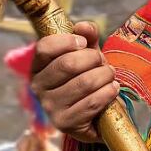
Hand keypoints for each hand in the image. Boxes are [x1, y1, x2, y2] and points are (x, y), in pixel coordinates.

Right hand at [31, 20, 116, 143]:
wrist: (95, 114)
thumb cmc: (88, 79)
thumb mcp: (87, 54)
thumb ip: (86, 37)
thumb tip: (84, 26)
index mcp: (38, 67)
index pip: (44, 47)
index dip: (67, 41)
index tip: (84, 43)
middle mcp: (38, 88)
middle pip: (68, 64)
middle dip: (94, 59)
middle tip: (102, 62)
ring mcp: (50, 107)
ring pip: (84, 83)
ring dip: (105, 76)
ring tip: (110, 76)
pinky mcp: (65, 123)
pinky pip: (92, 102)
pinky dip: (108, 93)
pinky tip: (112, 90)